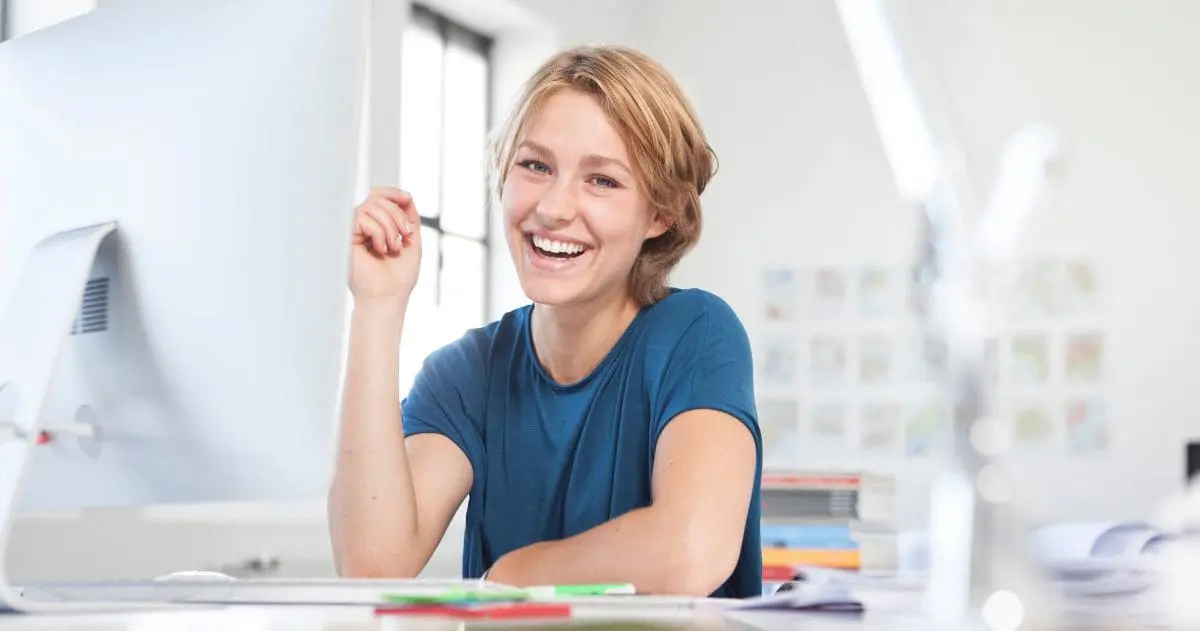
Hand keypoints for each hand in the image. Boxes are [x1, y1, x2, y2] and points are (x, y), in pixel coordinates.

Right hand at [349, 187, 420, 305]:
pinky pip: (362, 217)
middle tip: (406, 234)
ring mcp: (353, 232)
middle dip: (397, 214)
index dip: (393, 192)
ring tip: (394, 247)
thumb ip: (409, 218)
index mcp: (376, 227)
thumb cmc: (399, 276)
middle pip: (377, 198)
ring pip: (370, 205)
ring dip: (390, 226)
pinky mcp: (345, 237)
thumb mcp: (412, 241)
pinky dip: (378, 232)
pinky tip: (380, 250)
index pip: (379, 197)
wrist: (388, 295)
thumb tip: (406, 196)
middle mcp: (362, 227)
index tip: (408, 198)